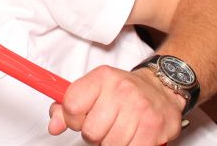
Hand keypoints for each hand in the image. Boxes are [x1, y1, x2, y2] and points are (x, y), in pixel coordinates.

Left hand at [48, 66, 182, 145]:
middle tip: (105, 125)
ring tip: (119, 130)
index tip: (81, 119)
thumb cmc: (123, 90)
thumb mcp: (93, 89)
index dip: (72, 119)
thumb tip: (54, 126)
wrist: (161, 89)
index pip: (71, 106)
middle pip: (91, 131)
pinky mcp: (154, 128)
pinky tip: (131, 136)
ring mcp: (139, 109)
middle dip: (94, 134)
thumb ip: (68, 107)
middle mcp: (121, 91)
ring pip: (109, 145)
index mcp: (102, 78)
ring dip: (111, 142)